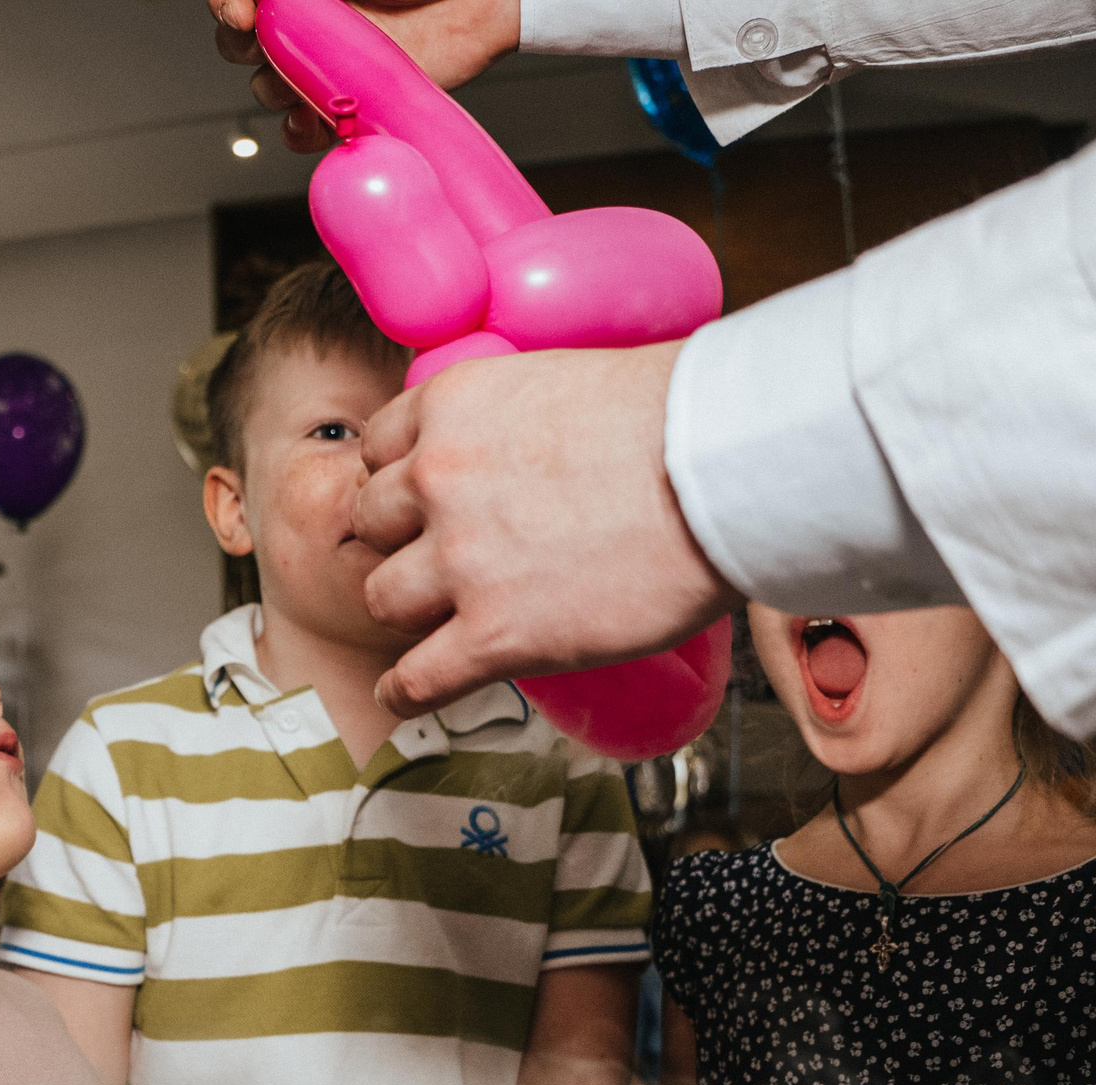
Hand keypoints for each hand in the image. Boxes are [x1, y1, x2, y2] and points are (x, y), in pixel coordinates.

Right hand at [211, 0, 521, 152]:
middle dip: (245, 46)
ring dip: (277, 88)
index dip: (225, 6)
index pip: (234, 0)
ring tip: (308, 79)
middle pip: (238, 46)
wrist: (475, 3)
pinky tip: (317, 121)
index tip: (242, 12)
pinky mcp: (342, 106)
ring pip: (266, 89)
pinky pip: (300, 131)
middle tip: (273, 43)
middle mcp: (299, 26)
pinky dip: (300, 132)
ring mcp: (318, 68)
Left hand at [353, 342, 739, 717]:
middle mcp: (437, 478)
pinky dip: (404, 690)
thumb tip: (532, 448)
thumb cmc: (680, 416)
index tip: (423, 502)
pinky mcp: (495, 634)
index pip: (381, 448)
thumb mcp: (567, 380)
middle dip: (404, 540)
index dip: (402, 479)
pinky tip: (405, 693)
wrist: (723, 466)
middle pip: (372, 523)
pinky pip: (416, 677)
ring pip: (383, 598)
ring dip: (410, 609)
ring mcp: (460, 561)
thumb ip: (518, 420)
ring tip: (443, 619)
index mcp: (452, 405)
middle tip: (450, 556)